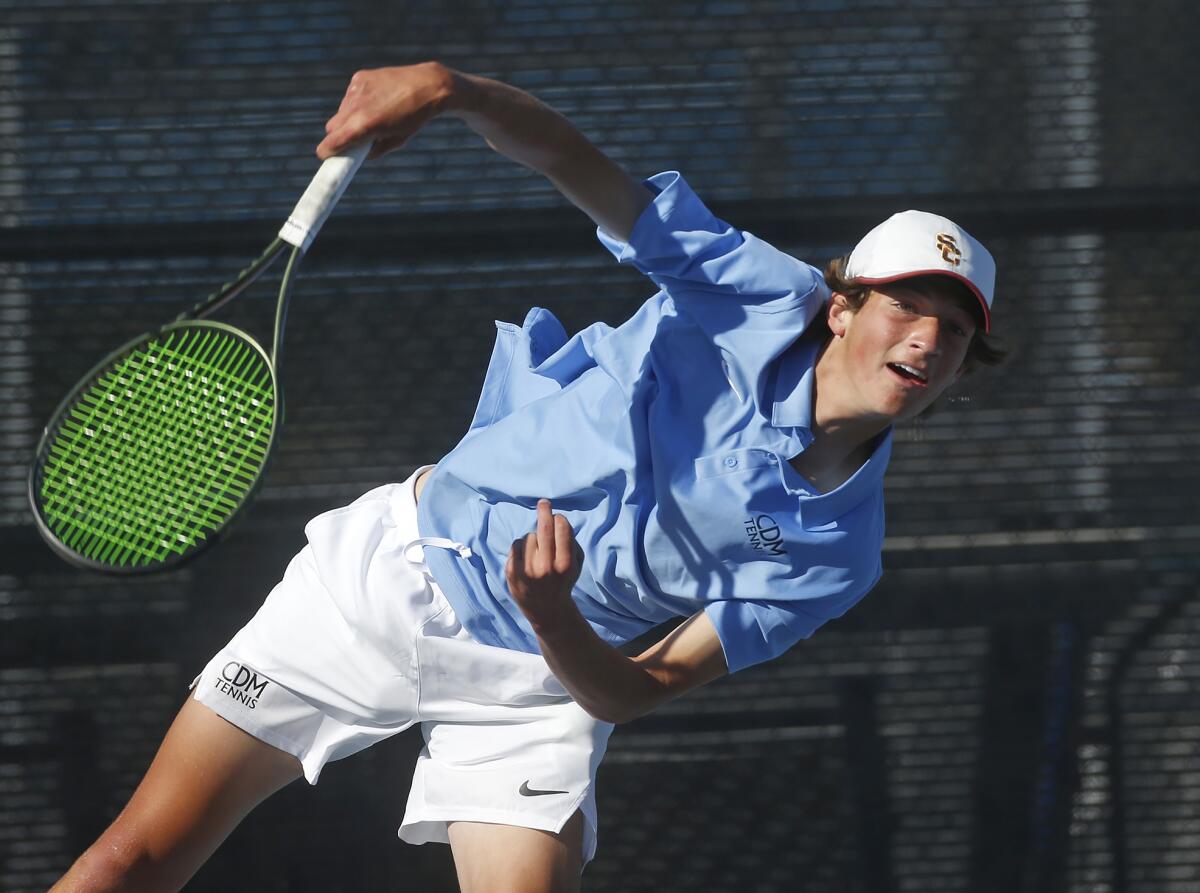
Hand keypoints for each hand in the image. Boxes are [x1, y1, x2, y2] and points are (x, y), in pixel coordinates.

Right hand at [316, 62, 456, 160]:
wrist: (428, 85)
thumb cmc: (415, 117)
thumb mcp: (397, 141)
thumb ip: (374, 150)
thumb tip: (359, 154)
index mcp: (364, 125)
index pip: (332, 141)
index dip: (327, 151)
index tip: (327, 156)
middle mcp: (356, 106)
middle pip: (332, 127)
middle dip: (339, 135)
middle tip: (354, 139)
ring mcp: (356, 89)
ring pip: (341, 111)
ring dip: (349, 118)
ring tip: (374, 116)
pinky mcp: (359, 77)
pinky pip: (350, 96)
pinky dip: (357, 102)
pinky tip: (376, 100)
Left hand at [505, 499, 583, 635]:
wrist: (546, 610)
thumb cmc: (563, 581)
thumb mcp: (576, 566)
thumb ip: (571, 543)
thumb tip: (556, 520)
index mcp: (565, 564)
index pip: (562, 528)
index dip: (560, 519)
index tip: (557, 517)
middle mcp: (546, 567)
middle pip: (544, 527)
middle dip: (544, 511)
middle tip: (544, 503)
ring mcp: (527, 570)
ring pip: (529, 536)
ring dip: (533, 539)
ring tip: (537, 554)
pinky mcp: (512, 572)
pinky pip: (516, 544)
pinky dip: (521, 547)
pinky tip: (526, 558)